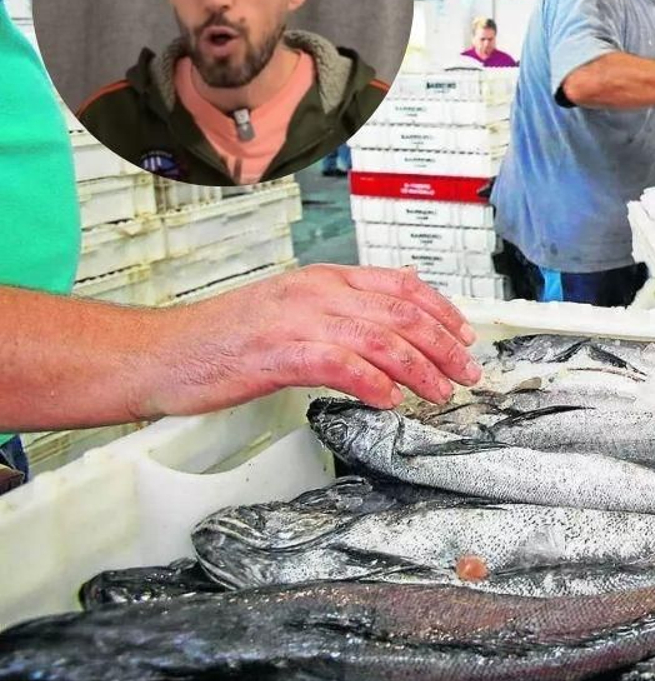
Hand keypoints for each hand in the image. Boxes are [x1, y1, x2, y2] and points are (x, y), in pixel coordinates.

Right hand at [145, 265, 481, 417]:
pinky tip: (389, 400)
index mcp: (323, 280)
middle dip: (443, 344)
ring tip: (438, 391)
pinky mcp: (276, 353)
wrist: (162, 353)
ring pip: (379, 338)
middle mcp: (315, 293)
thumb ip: (340, 313)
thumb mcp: (292, 310)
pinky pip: (338, 364)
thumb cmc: (224, 340)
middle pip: (400, 312)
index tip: (465, 335)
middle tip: (466, 372)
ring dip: (419, 368)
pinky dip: (371, 382)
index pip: (400, 285)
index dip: (441, 310)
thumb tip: (390, 327)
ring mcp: (296, 320)